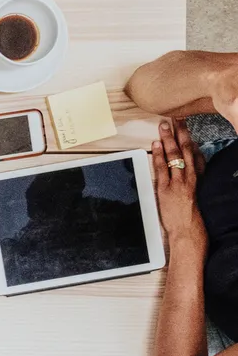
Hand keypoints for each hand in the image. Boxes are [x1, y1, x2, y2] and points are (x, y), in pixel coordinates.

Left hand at [151, 118, 205, 252]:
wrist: (189, 236)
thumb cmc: (192, 224)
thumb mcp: (197, 202)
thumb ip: (193, 188)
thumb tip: (188, 178)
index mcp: (198, 183)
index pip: (196, 157)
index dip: (190, 142)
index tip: (186, 129)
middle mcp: (190, 180)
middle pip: (186, 152)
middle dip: (181, 134)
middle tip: (176, 118)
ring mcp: (178, 184)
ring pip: (175, 156)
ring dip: (169, 139)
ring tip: (164, 124)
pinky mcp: (167, 190)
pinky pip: (162, 169)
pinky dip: (159, 155)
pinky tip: (156, 144)